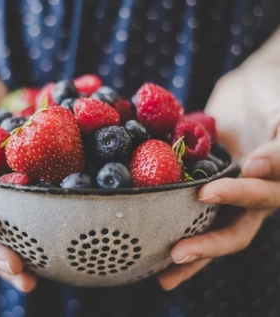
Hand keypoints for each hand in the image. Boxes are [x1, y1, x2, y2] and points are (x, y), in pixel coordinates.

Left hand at [157, 45, 279, 289]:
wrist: (249, 89)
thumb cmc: (270, 92)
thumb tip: (258, 168)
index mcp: (277, 179)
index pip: (261, 196)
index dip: (237, 195)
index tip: (207, 191)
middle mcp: (253, 194)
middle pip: (236, 229)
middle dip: (209, 244)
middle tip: (178, 254)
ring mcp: (229, 193)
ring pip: (212, 230)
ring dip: (192, 253)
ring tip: (163, 274)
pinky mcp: (205, 186)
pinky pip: (190, 211)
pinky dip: (174, 225)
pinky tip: (152, 241)